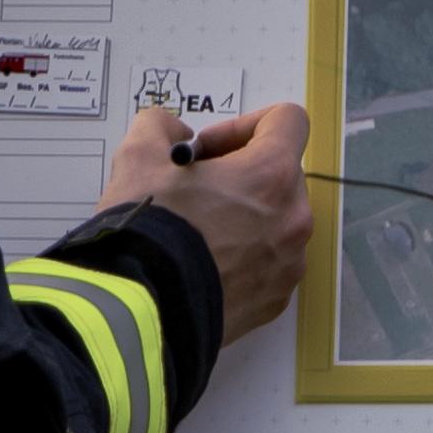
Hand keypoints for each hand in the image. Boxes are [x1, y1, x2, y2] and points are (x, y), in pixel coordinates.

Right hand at [111, 100, 308, 344]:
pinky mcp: (275, 300)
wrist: (143, 311)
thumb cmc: (149, 231)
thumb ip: (160, 127)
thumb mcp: (139, 156)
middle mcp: (293, 219)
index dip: (244, 124)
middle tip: (195, 188)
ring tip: (196, 229)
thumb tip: (174, 134)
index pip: (287, 121)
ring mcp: (288, 264)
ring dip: (243, 215)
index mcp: (271, 175)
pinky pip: (268, 263)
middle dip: (240, 172)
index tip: (209, 148)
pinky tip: (201, 262)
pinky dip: (242, 256)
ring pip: (276, 222)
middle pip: (280, 174)